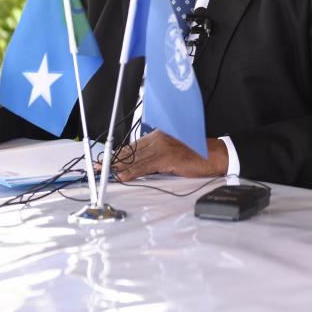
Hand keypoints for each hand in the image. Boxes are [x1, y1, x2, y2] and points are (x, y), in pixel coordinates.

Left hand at [111, 131, 227, 180]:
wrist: (214, 155)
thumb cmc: (196, 154)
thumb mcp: (173, 150)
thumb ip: (157, 154)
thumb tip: (141, 164)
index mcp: (160, 134)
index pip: (134, 145)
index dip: (118, 153)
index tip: (105, 159)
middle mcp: (159, 138)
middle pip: (131, 150)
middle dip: (113, 159)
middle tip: (97, 166)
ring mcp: (163, 147)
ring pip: (136, 159)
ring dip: (118, 167)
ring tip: (105, 173)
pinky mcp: (168, 158)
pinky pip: (145, 167)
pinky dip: (132, 172)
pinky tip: (122, 176)